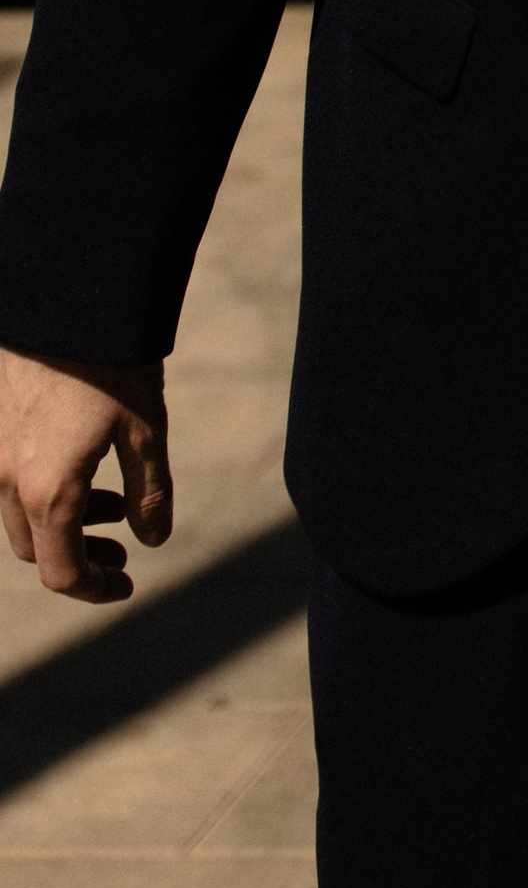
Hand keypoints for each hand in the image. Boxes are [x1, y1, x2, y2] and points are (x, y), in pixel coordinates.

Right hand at [0, 345, 173, 602]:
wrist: (69, 299)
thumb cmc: (112, 365)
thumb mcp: (146, 430)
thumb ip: (150, 493)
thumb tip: (152, 540)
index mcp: (46, 493)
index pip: (61, 572)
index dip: (94, 589)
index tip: (126, 584)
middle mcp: (6, 480)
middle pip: (35, 549)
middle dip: (79, 556)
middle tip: (122, 551)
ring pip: (20, 514)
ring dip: (63, 523)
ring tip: (113, 505)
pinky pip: (10, 479)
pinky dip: (44, 490)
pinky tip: (84, 465)